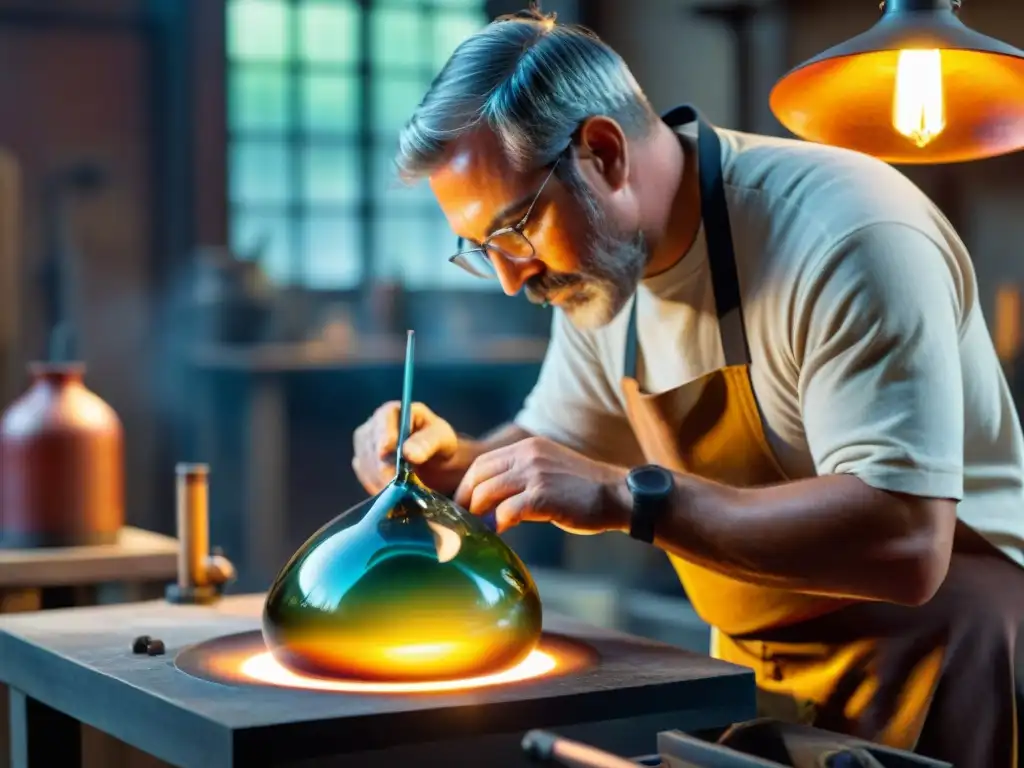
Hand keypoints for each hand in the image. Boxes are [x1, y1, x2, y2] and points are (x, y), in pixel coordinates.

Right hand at [352, 401, 459, 494]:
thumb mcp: (441, 438)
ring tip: (399, 495)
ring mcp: (365, 445)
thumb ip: (427, 442)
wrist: (433, 460)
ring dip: (380, 481)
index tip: (387, 452)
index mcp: (394, 412)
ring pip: (365, 463)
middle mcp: (374, 425)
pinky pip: (364, 475)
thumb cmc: (438, 442)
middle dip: (384, 467)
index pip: (383, 420)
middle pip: (371, 445)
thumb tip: (408, 453)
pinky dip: (377, 487)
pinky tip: (391, 496)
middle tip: (399, 486)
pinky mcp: (363, 462)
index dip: (384, 436)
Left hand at [453, 437, 631, 534]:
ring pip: (487, 492)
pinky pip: (507, 510)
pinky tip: (500, 532)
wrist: (617, 494)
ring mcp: (535, 473)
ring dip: (478, 514)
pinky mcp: (543, 495)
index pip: (482, 463)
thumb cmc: (584, 490)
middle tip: (463, 520)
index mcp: (527, 447)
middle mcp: (528, 454)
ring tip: (479, 529)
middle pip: (479, 475)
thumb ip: (522, 477)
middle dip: (465, 500)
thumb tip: (492, 500)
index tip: (463, 505)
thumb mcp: (548, 470)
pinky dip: (498, 523)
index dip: (467, 485)